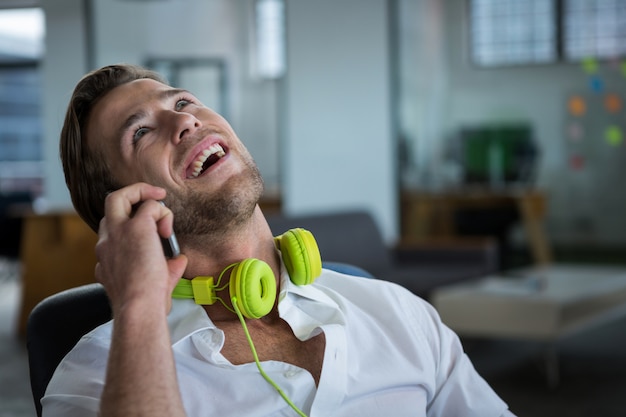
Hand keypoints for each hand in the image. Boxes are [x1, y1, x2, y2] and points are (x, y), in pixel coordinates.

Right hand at [94, 182, 187, 314]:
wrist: (139, 307)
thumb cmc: (146, 303)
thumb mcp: (153, 284)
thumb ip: (167, 268)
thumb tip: (179, 258)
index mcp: (106, 257)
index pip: (111, 230)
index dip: (130, 226)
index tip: (150, 234)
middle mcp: (106, 241)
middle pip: (109, 204)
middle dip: (131, 196)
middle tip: (154, 200)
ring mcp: (117, 232)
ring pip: (120, 196)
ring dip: (146, 197)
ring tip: (164, 214)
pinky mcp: (135, 227)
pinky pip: (151, 206)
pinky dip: (164, 213)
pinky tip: (168, 231)